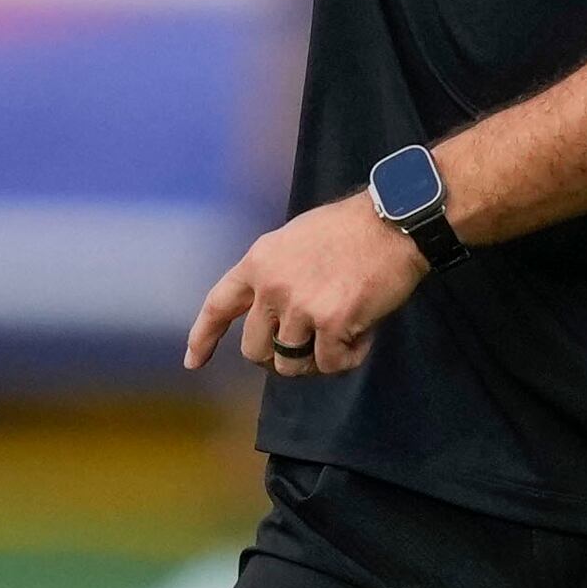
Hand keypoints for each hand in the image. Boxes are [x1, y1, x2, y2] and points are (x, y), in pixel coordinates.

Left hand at [187, 194, 425, 379]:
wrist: (393, 223)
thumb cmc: (350, 229)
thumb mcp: (294, 240)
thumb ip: (274, 276)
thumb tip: (273, 318)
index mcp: (258, 262)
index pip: (218, 305)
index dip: (203, 338)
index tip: (194, 362)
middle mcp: (271, 286)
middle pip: (254, 350)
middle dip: (276, 358)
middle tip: (304, 350)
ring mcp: (299, 306)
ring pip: (290, 365)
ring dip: (315, 360)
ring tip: (339, 338)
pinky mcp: (331, 323)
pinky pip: (329, 364)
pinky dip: (347, 358)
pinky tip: (362, 335)